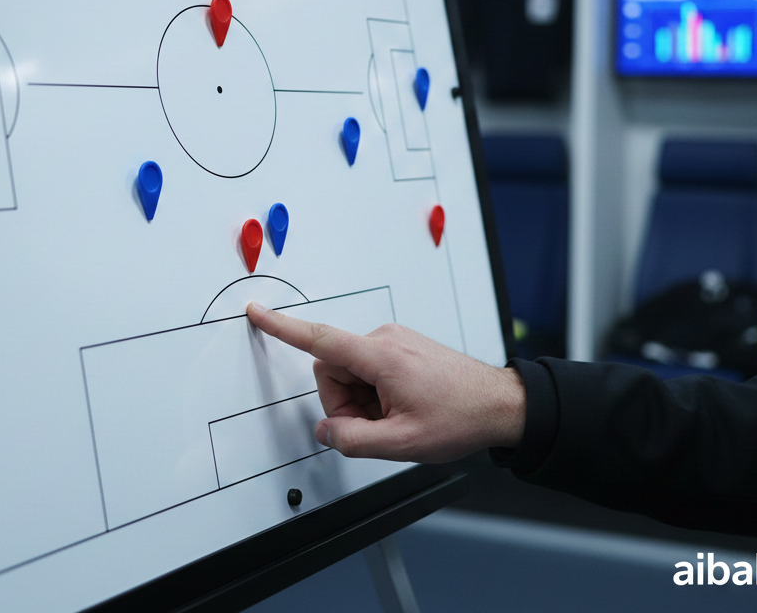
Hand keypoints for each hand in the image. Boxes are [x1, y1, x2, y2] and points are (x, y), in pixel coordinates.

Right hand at [245, 301, 525, 462]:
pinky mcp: (401, 347)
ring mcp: (394, 341)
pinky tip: (402, 406)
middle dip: (343, 401)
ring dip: (362, 400)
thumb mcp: (401, 443)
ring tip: (396, 417)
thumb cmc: (459, 417)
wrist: (499, 404)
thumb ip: (353, 439)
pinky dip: (375, 393)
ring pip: (350, 371)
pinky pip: (369, 369)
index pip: (319, 339)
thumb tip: (326, 430)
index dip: (282, 327)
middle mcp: (385, 340)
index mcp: (380, 356)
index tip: (257, 312)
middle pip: (332, 368)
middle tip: (377, 425)